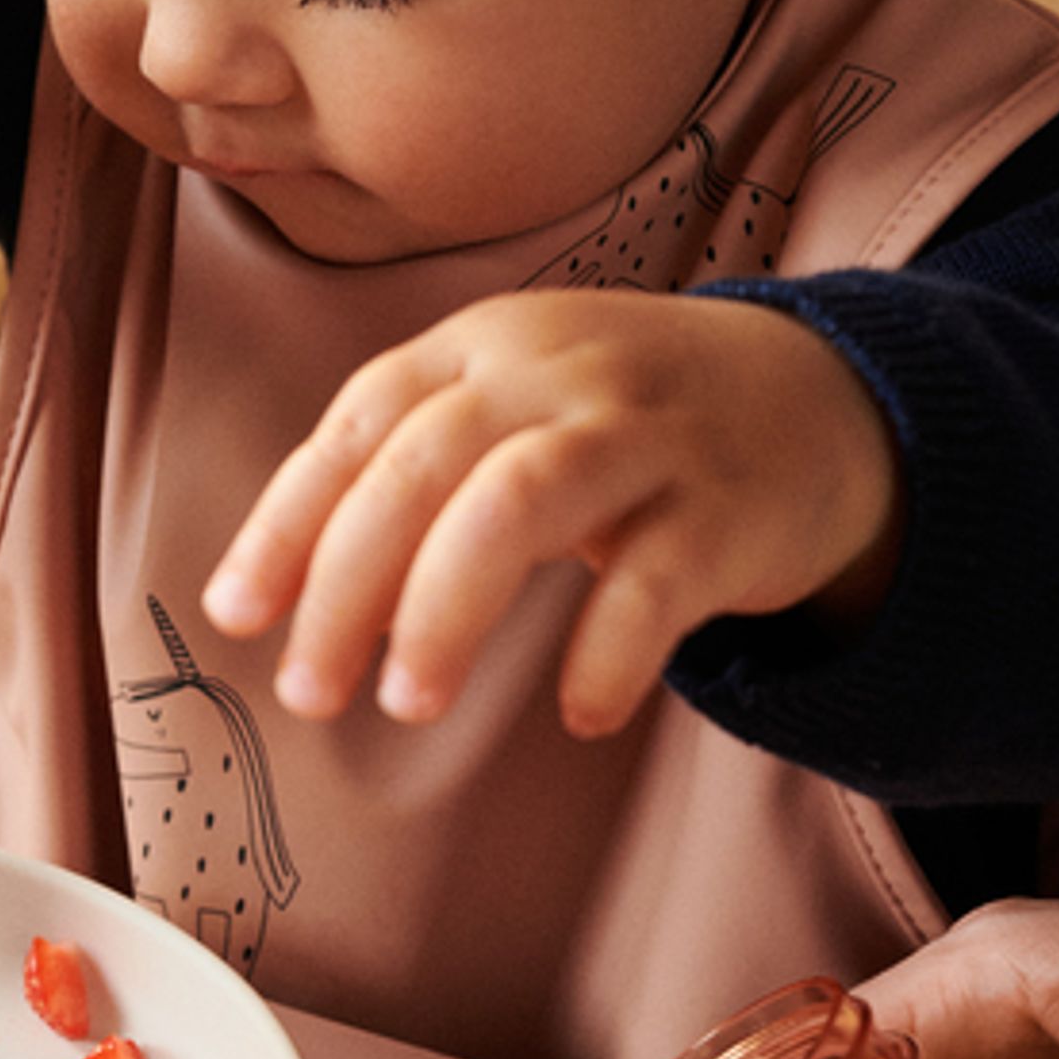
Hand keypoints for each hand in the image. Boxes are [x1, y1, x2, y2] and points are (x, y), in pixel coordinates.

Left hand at [201, 289, 900, 735]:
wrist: (823, 401)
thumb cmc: (629, 427)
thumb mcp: (518, 402)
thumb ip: (413, 468)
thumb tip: (287, 588)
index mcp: (485, 345)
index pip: (363, 420)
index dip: (289, 519)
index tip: (236, 614)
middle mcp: (558, 372)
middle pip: (424, 463)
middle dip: (348, 584)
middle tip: (310, 692)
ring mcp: (647, 433)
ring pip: (520, 500)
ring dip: (447, 607)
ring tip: (409, 702)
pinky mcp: (727, 506)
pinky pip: (655, 580)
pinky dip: (607, 654)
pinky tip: (581, 713)